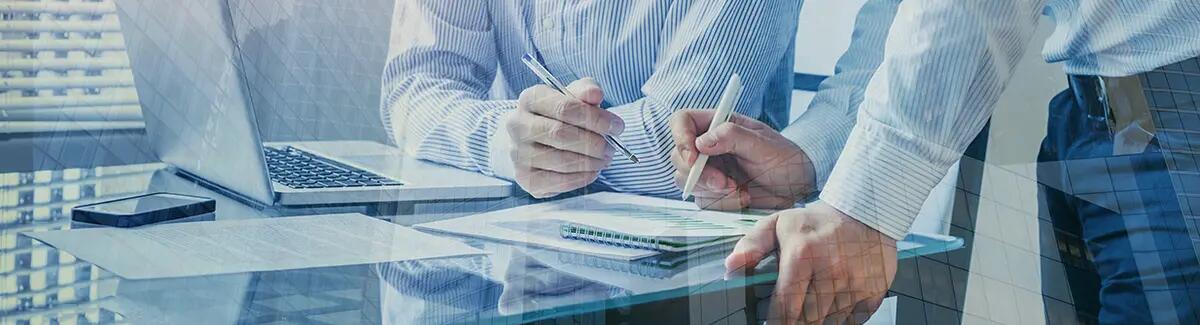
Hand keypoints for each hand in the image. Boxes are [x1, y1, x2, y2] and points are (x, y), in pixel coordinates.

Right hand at [509, 79, 623, 197]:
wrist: (532, 140)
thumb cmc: (559, 116)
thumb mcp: (574, 96)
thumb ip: (586, 91)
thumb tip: (595, 94)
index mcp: (530, 99)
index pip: (564, 107)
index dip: (595, 118)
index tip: (617, 127)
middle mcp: (517, 125)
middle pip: (561, 134)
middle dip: (594, 143)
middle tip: (612, 148)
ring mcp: (518, 153)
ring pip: (561, 160)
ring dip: (591, 162)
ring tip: (605, 159)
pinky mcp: (525, 178)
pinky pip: (559, 182)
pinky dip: (582, 178)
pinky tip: (592, 171)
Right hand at [669, 109, 813, 209]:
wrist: (796, 186)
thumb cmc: (784, 158)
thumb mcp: (764, 144)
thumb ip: (734, 136)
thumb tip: (702, 141)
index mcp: (717, 125)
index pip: (682, 121)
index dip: (680, 137)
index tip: (693, 157)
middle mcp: (707, 147)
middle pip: (678, 156)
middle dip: (699, 173)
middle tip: (725, 183)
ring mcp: (707, 171)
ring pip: (686, 181)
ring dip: (712, 191)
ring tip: (741, 192)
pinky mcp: (711, 193)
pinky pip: (702, 200)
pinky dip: (722, 203)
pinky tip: (742, 198)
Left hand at [727, 202, 897, 323]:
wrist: (865, 213)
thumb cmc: (817, 222)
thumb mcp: (778, 224)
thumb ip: (751, 245)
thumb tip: (731, 267)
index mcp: (803, 254)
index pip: (784, 306)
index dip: (775, 323)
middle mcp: (831, 270)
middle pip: (807, 320)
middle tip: (790, 319)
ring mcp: (855, 283)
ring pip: (829, 323)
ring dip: (817, 322)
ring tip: (809, 311)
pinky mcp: (873, 292)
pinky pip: (852, 322)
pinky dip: (839, 321)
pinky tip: (830, 309)